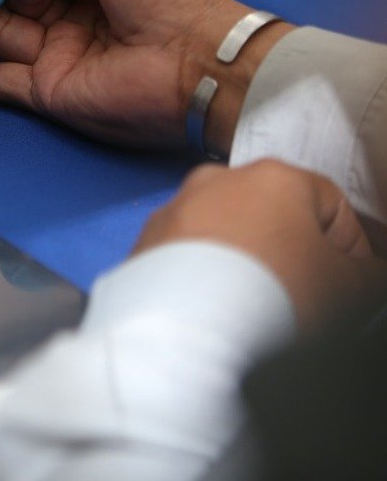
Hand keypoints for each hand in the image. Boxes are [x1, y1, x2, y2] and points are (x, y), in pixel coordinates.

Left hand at [135, 160, 385, 329]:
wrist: (185, 331)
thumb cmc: (273, 298)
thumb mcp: (348, 290)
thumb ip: (367, 277)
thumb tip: (366, 276)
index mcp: (274, 177)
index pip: (332, 206)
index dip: (351, 248)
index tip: (352, 282)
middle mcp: (217, 181)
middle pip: (273, 216)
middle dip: (292, 253)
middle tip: (303, 296)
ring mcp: (175, 209)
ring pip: (225, 234)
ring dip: (245, 263)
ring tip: (254, 306)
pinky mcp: (144, 242)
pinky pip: (187, 256)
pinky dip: (204, 276)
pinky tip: (214, 308)